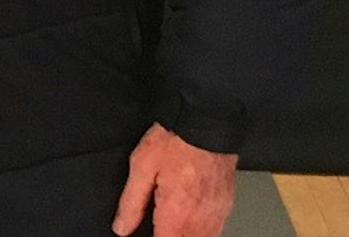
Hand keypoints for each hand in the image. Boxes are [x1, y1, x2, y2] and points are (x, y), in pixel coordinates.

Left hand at [112, 122, 236, 236]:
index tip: (147, 229)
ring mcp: (217, 214)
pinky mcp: (226, 204)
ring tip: (173, 220)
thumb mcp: (142, 167)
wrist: (206, 123)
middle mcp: (200, 220)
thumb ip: (131, 202)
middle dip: (171, 234)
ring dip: (187, 234)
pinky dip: (202, 228)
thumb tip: (122, 226)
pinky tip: (191, 216)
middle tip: (160, 221)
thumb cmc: (175, 141)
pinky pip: (215, 228)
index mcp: (176, 215)